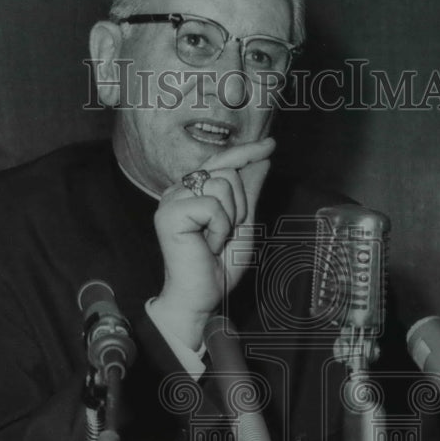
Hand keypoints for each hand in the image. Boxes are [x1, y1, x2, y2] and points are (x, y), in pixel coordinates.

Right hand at [152, 137, 274, 347]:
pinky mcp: (170, 212)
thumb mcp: (244, 223)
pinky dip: (220, 228)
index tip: (270, 144)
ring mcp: (172, 199)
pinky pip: (213, 204)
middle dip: (240, 204)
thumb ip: (249, 192)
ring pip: (221, 184)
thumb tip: (262, 161)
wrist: (204, 296)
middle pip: (227, 170)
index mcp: (194, 191)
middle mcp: (179, 190)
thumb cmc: (218, 266)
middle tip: (225, 234)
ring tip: (215, 240)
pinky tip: (207, 245)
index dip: (247, 151)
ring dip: (230, 218)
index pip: (223, 160)